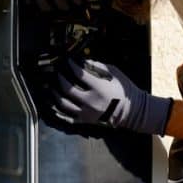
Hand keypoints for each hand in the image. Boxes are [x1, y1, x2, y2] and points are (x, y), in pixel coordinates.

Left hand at [49, 59, 172, 134]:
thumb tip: (82, 60)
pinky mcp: (85, 121)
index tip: (67, 60)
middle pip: (67, 89)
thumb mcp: (114, 73)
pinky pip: (66, 118)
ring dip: (54, 94)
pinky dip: (57, 111)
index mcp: (99, 88)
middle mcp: (91, 102)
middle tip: (56, 72)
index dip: (71, 65)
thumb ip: (97, 66)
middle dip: (59, 78)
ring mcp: (86, 113)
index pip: (79, 74)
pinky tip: (51, 104)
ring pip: (63, 104)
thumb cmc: (124, 89)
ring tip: (50, 86)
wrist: (132, 112)